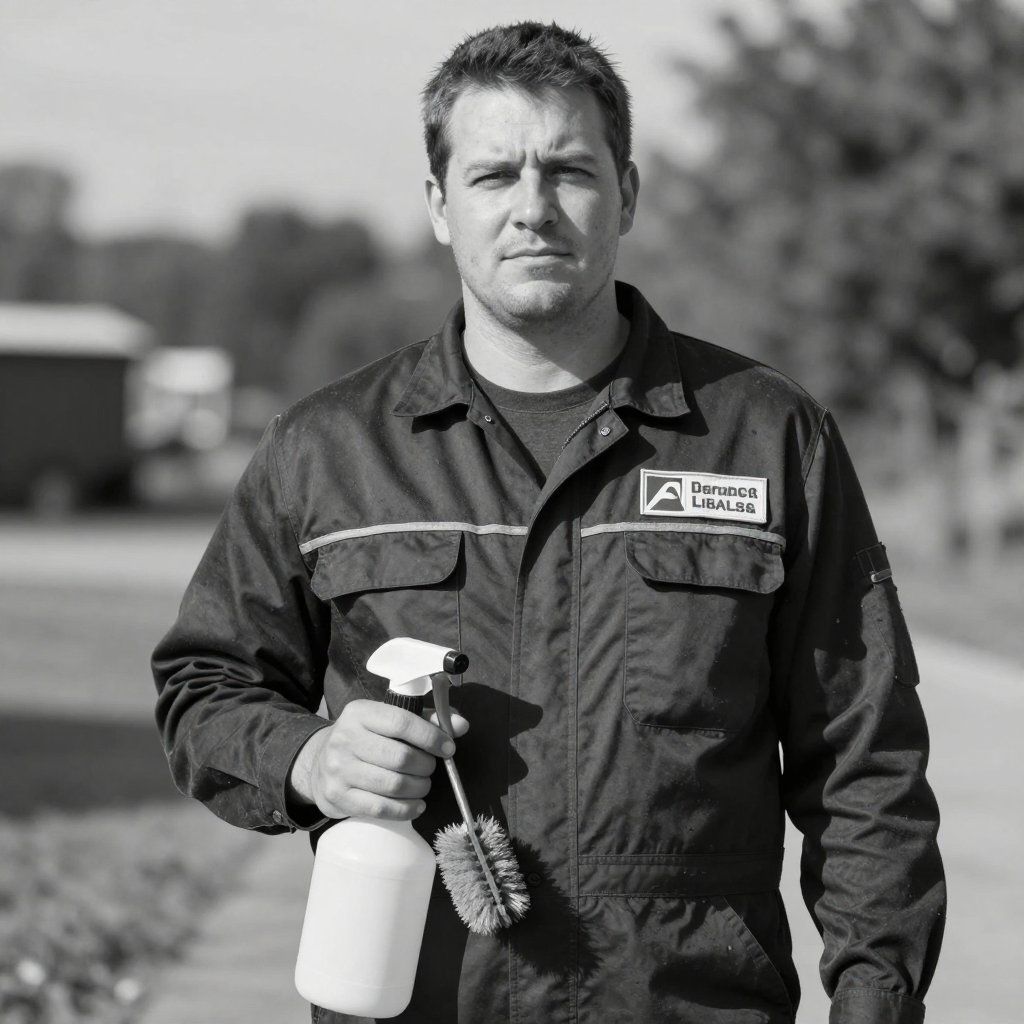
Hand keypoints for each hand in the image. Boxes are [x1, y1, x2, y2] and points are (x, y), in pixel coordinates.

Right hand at [287, 700, 469, 820]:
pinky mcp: (338, 796)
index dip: (431, 737)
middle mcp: (345, 738)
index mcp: (360, 712)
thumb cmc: (366, 738)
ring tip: (423, 786)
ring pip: (392, 784)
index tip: (448, 748)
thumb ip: (427, 720)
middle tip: (430, 769)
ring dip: (418, 788)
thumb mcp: (389, 721)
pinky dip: (405, 809)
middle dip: (425, 766)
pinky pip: (380, 808)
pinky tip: (416, 805)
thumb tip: (461, 725)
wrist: (319, 763)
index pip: (402, 722)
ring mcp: (339, 769)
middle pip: (400, 757)